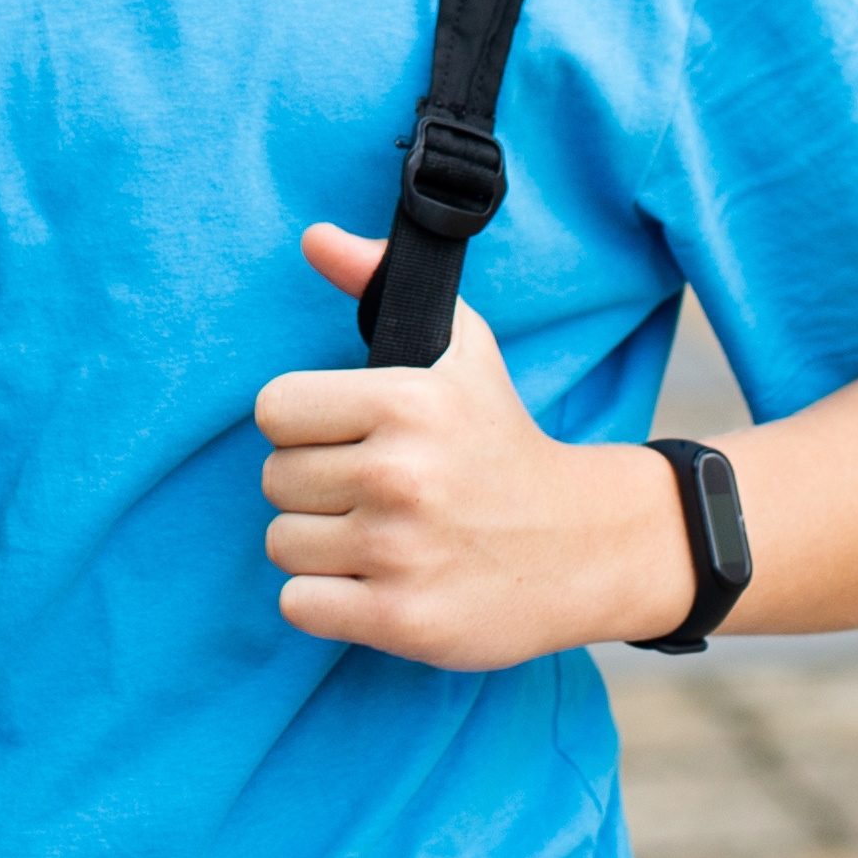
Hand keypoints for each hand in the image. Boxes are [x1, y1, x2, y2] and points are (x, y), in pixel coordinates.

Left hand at [254, 225, 691, 667]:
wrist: (583, 545)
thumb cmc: (502, 439)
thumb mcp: (461, 348)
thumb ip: (381, 282)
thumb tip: (314, 237)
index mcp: (406, 401)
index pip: (274, 410)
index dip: (306, 425)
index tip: (350, 437)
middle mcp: (401, 475)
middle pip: (275, 482)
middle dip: (316, 488)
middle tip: (376, 492)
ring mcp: (400, 552)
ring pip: (282, 545)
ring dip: (320, 547)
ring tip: (378, 537)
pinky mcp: (401, 620)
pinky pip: (298, 605)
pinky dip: (328, 601)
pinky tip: (376, 583)